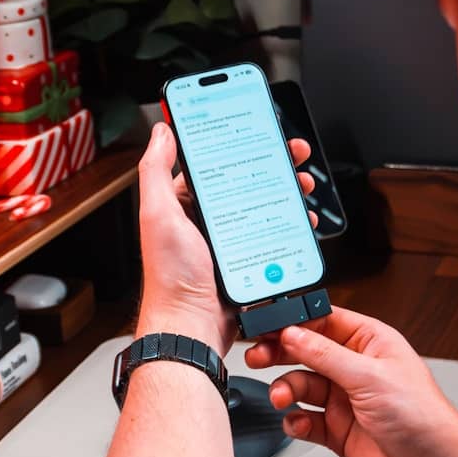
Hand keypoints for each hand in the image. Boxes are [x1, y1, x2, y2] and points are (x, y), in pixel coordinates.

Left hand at [136, 122, 317, 356]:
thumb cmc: (171, 278)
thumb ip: (155, 170)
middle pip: (246, 180)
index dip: (238, 143)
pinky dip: (291, 224)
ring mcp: (229, 240)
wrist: (192, 328)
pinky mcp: (247, 260)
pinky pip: (273, 235)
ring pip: (264, 205)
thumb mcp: (158, 214)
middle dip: (273, 163)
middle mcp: (206, 220)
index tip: (257, 128)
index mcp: (184, 204)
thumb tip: (161, 131)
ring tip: (302, 183)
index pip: (214, 162)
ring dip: (287, 190)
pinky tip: (301, 219)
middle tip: (293, 153)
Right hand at [245, 308, 457, 456]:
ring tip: (281, 397)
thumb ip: (325, 354)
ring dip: (287, 389)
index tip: (268, 326)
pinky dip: (296, 420)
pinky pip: (305, 419)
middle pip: (307, 352)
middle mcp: (356, 367)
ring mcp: (346, 399)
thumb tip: (293, 334)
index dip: (295, 321)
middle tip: (258, 357)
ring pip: (302, 385)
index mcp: (370, 342)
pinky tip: (297, 422)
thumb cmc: (422, 416)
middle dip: (281, 353)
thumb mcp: (369, 375)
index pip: (324, 321)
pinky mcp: (338, 429)